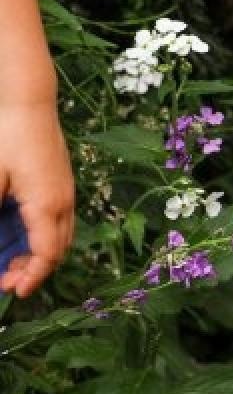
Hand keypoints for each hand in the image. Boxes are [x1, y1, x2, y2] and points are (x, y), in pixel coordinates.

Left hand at [0, 99, 72, 296]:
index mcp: (47, 206)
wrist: (28, 101)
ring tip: (10, 262)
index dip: (32, 278)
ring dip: (37, 254)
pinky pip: (56, 220)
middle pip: (57, 250)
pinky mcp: (60, 182)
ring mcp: (65, 192)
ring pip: (60, 236)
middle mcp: (64, 203)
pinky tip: (17, 233)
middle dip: (33, 271)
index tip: (15, 292)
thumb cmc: (6, 137)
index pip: (47, 256)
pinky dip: (39, 235)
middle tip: (6, 282)